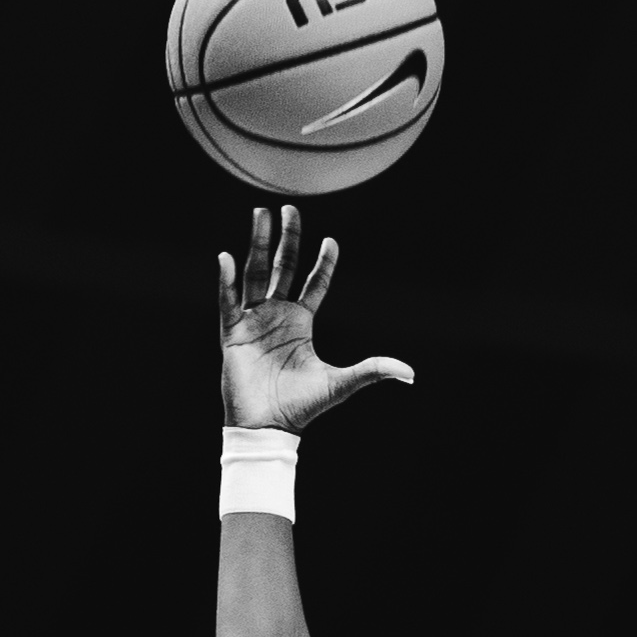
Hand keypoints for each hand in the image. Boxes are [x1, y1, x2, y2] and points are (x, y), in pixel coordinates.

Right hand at [219, 205, 413, 432]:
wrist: (269, 428)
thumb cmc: (301, 407)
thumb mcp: (341, 383)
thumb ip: (372, 371)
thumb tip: (410, 373)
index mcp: (301, 323)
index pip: (313, 284)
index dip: (322, 263)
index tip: (331, 240)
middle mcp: (276, 316)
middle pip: (281, 268)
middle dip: (286, 238)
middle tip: (288, 209)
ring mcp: (253, 322)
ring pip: (255, 274)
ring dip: (258, 245)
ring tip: (260, 214)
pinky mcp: (233, 334)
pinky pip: (228, 302)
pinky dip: (227, 280)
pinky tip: (227, 256)